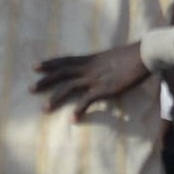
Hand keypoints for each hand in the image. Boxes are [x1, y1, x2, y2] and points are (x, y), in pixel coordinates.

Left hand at [35, 46, 155, 113]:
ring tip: (44, 109)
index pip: (65, 60)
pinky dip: (79, 109)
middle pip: (61, 73)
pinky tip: (72, 118)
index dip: (50, 63)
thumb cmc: (133, 55)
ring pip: (69, 88)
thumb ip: (104, 64)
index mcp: (91, 59)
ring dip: (56, 98)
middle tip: (30, 89)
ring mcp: (95, 79)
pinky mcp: (104, 89)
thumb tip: (103, 68)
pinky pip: (87, 100)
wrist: (144, 54)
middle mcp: (89, 68)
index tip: (35, 67)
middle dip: (45, 81)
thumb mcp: (113, 58)